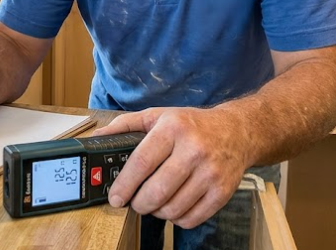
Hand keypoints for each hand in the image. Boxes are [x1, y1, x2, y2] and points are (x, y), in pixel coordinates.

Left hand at [93, 106, 250, 228]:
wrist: (237, 131)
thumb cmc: (192, 125)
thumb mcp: (159, 116)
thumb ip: (126, 125)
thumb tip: (98, 138)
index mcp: (173, 128)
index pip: (142, 163)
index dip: (124, 185)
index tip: (115, 197)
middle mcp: (194, 149)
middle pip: (156, 191)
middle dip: (139, 204)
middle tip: (135, 202)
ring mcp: (210, 172)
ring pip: (172, 209)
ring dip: (157, 212)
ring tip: (156, 202)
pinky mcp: (222, 191)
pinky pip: (191, 218)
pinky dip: (177, 218)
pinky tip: (174, 205)